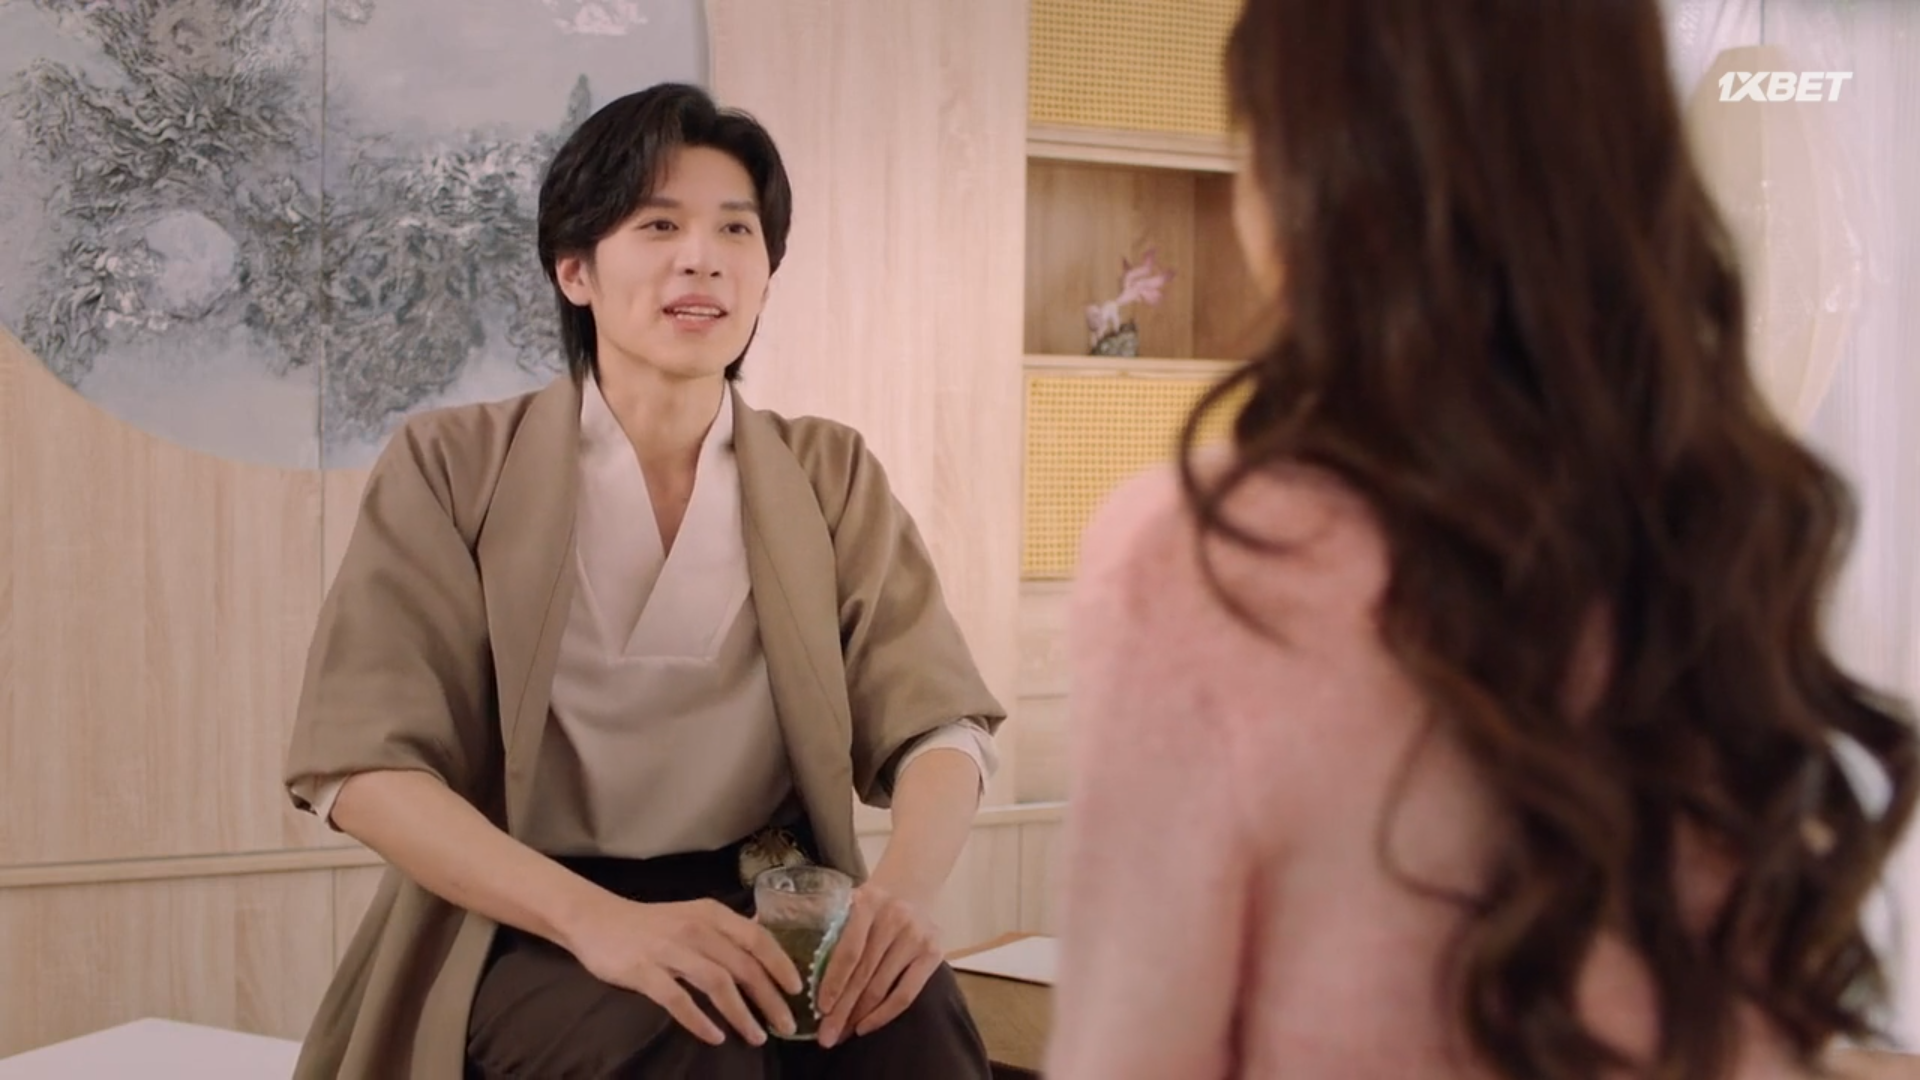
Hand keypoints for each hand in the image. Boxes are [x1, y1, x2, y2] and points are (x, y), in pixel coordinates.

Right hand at [565, 894, 803, 1046]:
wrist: (597, 920)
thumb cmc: (653, 923)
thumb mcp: (695, 915)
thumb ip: (728, 928)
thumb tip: (766, 937)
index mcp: (712, 915)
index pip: (757, 939)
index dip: (780, 965)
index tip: (797, 990)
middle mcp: (696, 929)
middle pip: (743, 966)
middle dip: (769, 999)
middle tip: (786, 1025)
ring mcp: (669, 950)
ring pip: (717, 984)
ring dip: (741, 1014)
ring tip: (757, 1037)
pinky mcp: (644, 971)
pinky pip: (678, 1000)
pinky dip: (699, 1020)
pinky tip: (715, 1037)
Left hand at [813, 881, 942, 1046]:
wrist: (910, 892)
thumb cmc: (869, 909)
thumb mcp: (848, 905)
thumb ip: (829, 930)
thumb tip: (801, 979)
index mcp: (867, 902)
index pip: (849, 951)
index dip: (834, 983)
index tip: (820, 1009)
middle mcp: (895, 916)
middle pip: (863, 974)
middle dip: (842, 1009)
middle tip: (826, 1037)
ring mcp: (917, 934)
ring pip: (882, 987)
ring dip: (859, 1016)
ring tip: (841, 1034)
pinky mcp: (934, 952)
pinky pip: (905, 994)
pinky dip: (884, 1015)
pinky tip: (865, 1026)